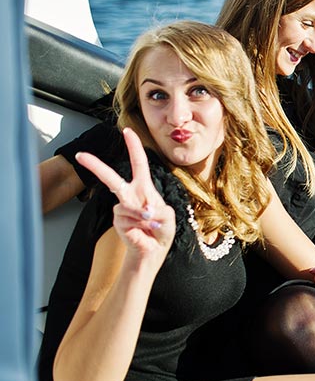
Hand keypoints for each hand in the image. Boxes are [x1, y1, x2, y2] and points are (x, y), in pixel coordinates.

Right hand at [75, 128, 174, 268]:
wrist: (153, 250)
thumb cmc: (161, 230)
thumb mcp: (168, 216)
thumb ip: (159, 210)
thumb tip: (145, 210)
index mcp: (144, 188)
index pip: (138, 163)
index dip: (133, 147)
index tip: (126, 130)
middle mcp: (130, 195)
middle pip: (111, 178)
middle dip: (96, 167)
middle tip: (80, 156)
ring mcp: (122, 208)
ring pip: (127, 205)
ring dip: (143, 216)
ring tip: (152, 224)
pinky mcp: (117, 221)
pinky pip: (127, 218)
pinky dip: (139, 224)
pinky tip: (144, 230)